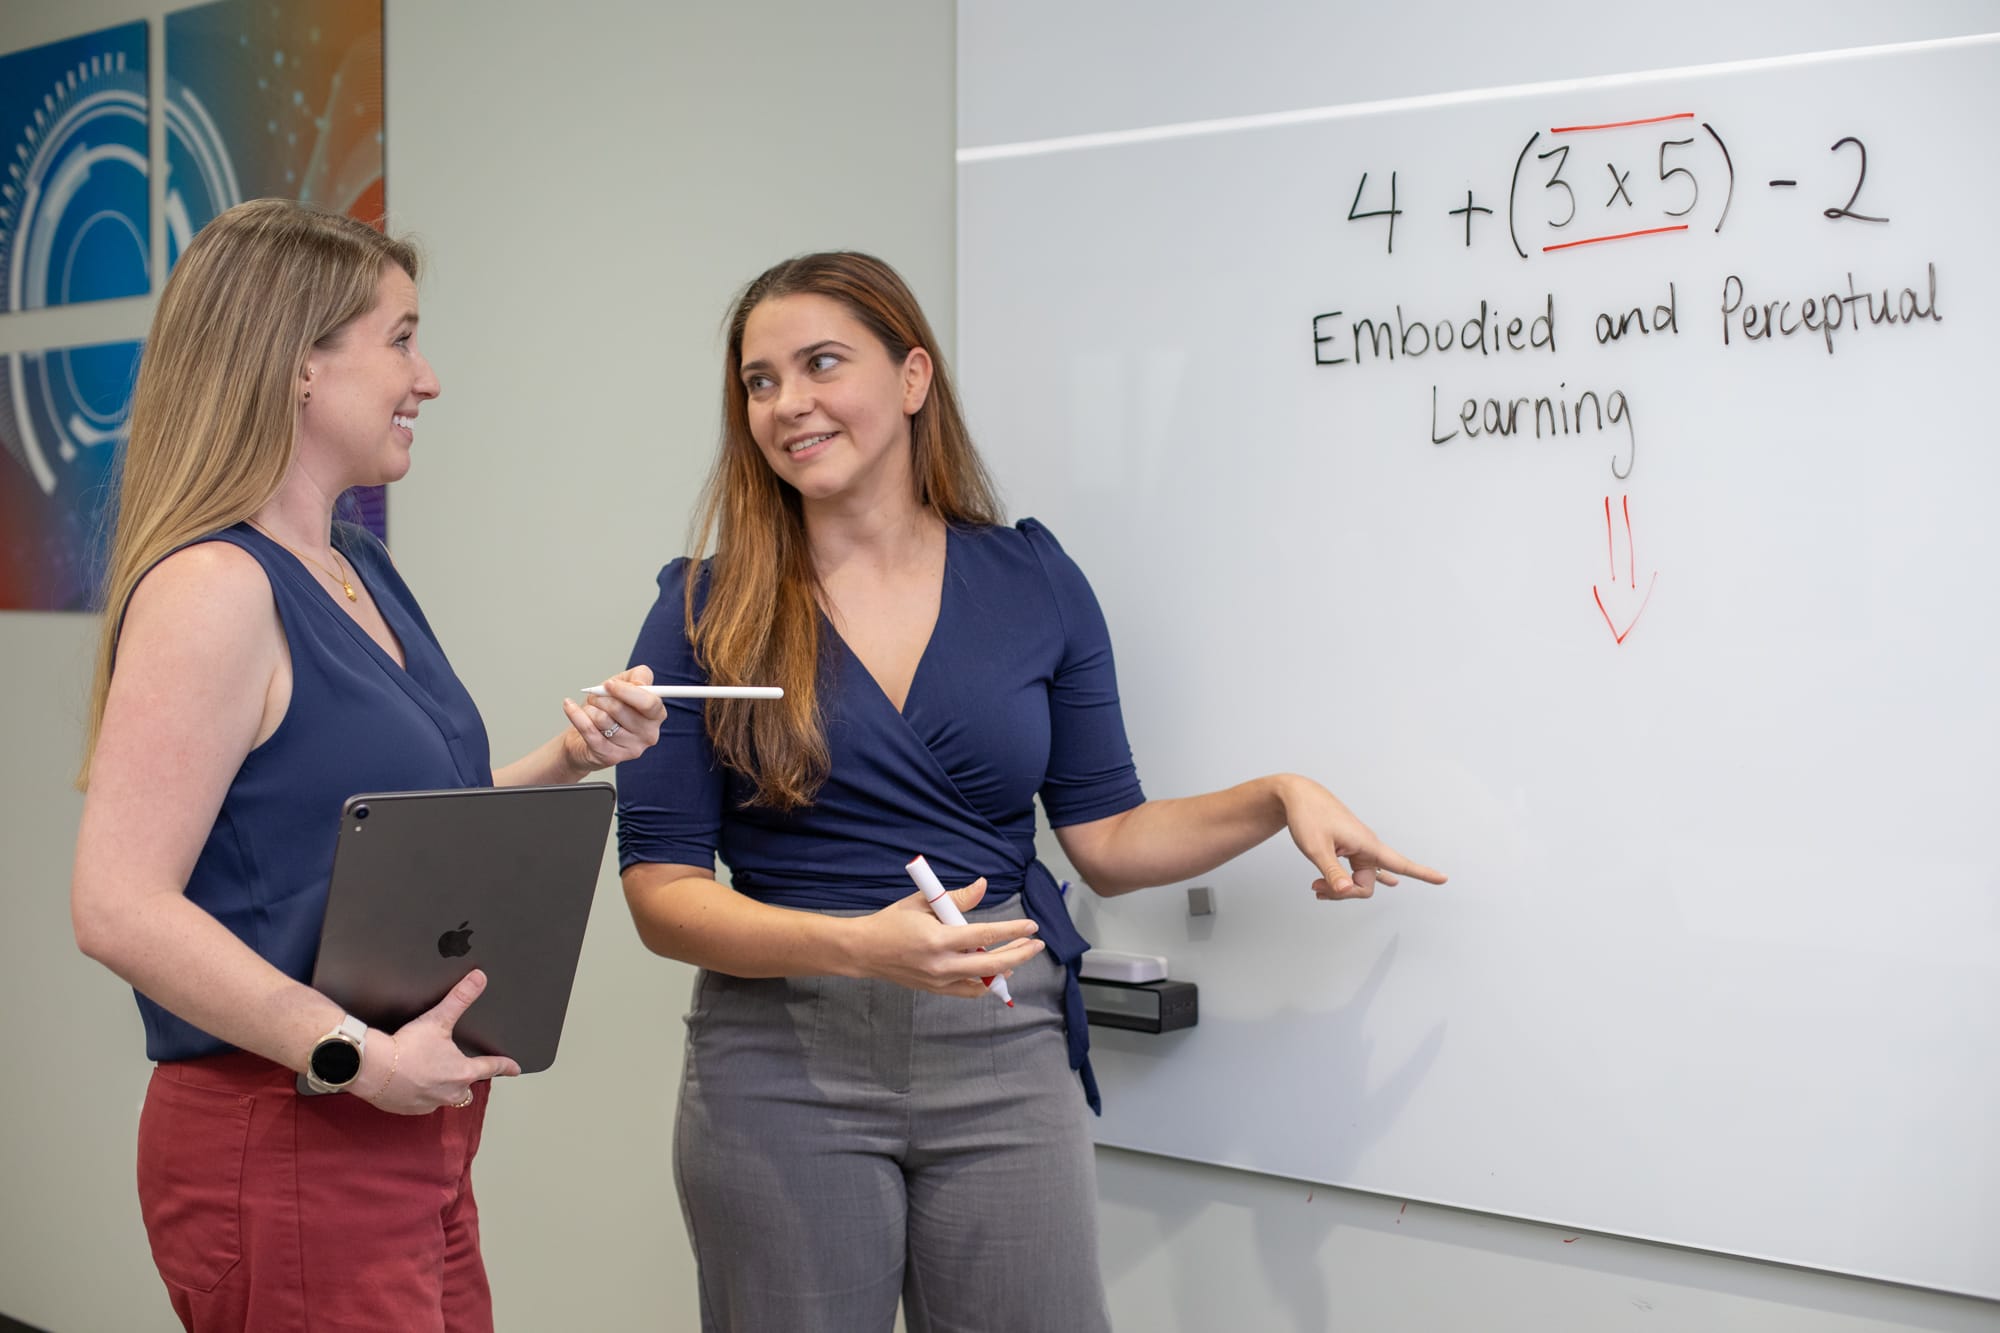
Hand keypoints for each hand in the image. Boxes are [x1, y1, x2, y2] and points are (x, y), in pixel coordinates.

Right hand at [357, 969, 520, 1114]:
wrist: (374, 1068)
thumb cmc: (407, 1046)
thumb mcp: (437, 1020)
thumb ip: (460, 999)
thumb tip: (479, 978)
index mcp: (463, 1072)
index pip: (491, 1067)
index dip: (505, 1066)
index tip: (515, 1069)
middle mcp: (451, 1092)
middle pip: (467, 1085)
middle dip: (466, 1076)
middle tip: (460, 1066)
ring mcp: (431, 1104)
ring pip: (446, 1096)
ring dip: (443, 1086)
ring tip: (433, 1073)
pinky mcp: (412, 1110)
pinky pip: (424, 1104)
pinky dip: (422, 1094)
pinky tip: (413, 1082)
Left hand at [560, 664, 667, 773]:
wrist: (586, 737)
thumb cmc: (609, 709)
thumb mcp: (626, 684)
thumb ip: (639, 677)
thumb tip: (638, 684)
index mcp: (656, 715)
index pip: (649, 703)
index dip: (626, 691)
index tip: (609, 684)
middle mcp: (649, 734)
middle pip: (620, 709)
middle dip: (601, 698)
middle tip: (596, 698)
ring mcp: (631, 748)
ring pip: (602, 719)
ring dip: (590, 709)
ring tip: (591, 711)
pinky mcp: (610, 757)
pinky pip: (588, 730)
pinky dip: (575, 714)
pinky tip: (569, 706)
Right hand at [846, 877, 1043, 997]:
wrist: (864, 951)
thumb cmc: (892, 922)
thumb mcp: (922, 902)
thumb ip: (956, 899)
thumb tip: (984, 886)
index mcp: (938, 939)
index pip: (985, 935)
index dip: (1012, 931)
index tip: (1032, 926)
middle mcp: (941, 964)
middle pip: (992, 964)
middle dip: (1019, 953)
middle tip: (1037, 945)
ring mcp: (939, 981)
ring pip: (983, 981)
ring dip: (1005, 968)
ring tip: (1018, 955)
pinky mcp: (935, 989)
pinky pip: (968, 991)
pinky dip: (985, 983)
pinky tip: (995, 972)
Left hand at [1278, 776, 1447, 900]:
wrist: (1299, 796)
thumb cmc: (1308, 816)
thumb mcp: (1316, 847)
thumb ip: (1332, 872)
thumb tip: (1347, 892)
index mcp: (1367, 844)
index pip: (1400, 863)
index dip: (1422, 873)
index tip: (1444, 879)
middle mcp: (1367, 847)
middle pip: (1367, 884)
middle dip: (1344, 892)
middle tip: (1316, 887)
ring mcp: (1358, 848)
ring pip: (1357, 880)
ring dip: (1339, 888)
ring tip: (1316, 887)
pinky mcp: (1348, 848)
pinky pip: (1355, 870)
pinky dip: (1349, 880)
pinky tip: (1388, 882)